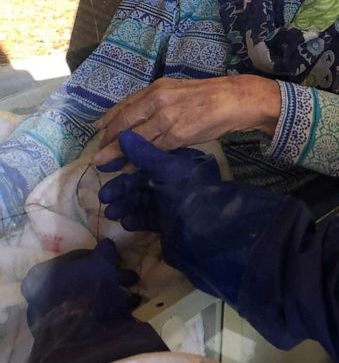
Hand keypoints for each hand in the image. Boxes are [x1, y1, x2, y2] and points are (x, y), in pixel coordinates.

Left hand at [22, 238, 139, 329]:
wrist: (85, 335)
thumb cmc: (87, 290)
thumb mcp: (101, 263)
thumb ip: (104, 251)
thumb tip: (107, 245)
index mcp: (41, 275)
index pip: (72, 258)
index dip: (98, 256)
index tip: (114, 259)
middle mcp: (40, 297)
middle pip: (80, 280)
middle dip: (108, 277)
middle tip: (127, 277)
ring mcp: (51, 320)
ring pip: (86, 299)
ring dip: (111, 294)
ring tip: (132, 294)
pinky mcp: (64, 338)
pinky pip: (88, 318)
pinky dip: (108, 311)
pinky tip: (128, 308)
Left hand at [92, 75, 281, 165]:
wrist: (236, 99)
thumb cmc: (211, 97)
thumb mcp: (179, 92)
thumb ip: (159, 104)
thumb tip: (141, 123)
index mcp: (157, 88)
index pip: (125, 106)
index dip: (108, 121)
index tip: (97, 132)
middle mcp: (157, 100)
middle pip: (124, 124)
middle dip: (107, 142)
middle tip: (97, 156)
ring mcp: (166, 117)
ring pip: (135, 139)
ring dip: (118, 155)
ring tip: (107, 165)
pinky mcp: (178, 134)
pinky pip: (153, 150)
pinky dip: (140, 160)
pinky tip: (131, 168)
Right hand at [99, 131, 300, 307]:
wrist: (210, 228)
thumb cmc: (190, 190)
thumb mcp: (167, 169)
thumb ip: (145, 154)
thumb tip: (122, 135)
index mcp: (174, 166)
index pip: (144, 162)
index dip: (124, 165)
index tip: (104, 169)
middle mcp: (171, 183)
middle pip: (139, 183)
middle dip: (121, 190)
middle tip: (104, 197)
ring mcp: (169, 204)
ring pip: (140, 202)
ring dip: (124, 205)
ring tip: (112, 213)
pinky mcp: (168, 224)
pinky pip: (147, 219)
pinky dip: (136, 220)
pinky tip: (127, 223)